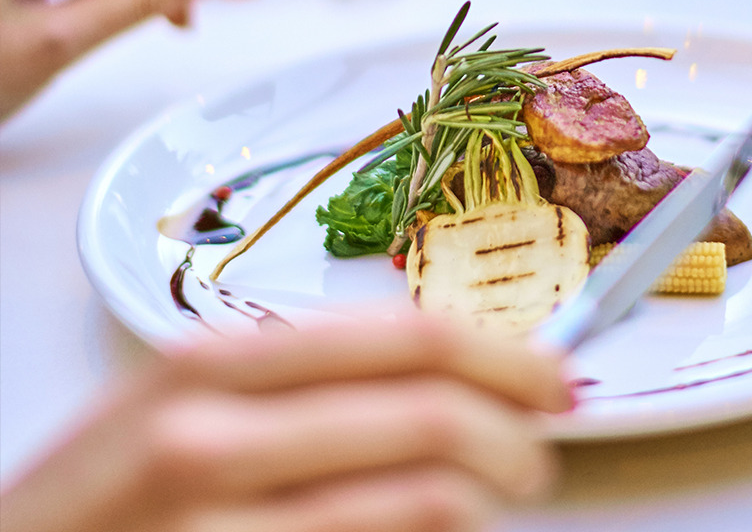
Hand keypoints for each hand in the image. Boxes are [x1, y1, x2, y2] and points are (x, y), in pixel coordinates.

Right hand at [0, 314, 570, 531]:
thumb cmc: (104, 498)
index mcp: (209, 366)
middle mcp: (209, 442)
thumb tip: (444, 376)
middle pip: (429, 419)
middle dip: (515, 435)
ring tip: (495, 501)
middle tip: (539, 453)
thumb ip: (300, 382)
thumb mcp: (183, 408)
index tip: (550, 377)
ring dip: (486, 502)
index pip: (402, 340)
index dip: (499, 356)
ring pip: (426, 507)